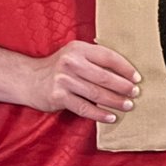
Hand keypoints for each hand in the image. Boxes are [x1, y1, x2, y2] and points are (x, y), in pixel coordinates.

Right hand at [25, 40, 140, 123]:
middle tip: (135, 93)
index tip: (137, 77)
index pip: (108, 57)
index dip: (125, 68)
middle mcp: (71, 63)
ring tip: (128, 106)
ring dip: (115, 101)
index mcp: (79, 49)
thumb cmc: (58, 68)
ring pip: (96, 93)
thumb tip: (124, 71)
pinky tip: (111, 117)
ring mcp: (64, 80)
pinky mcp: (58, 97)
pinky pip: (84, 107)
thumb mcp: (74, 55)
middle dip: (123, 86)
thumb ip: (94, 59)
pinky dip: (99, 114)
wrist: (28, 79)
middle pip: (104, 76)